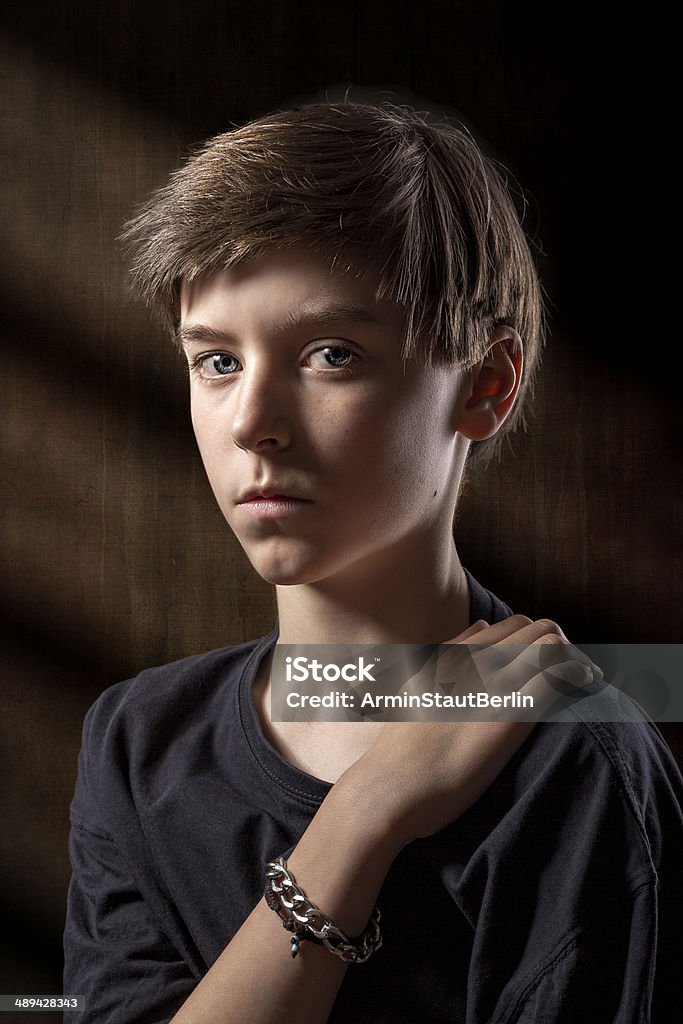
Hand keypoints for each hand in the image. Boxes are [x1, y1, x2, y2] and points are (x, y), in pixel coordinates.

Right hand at [336, 615, 598, 850]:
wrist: (390, 787)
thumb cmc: (400, 750)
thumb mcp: (417, 688)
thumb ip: (448, 657)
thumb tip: (480, 625)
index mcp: (454, 655)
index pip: (513, 625)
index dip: (536, 639)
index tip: (547, 663)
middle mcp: (475, 662)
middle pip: (538, 629)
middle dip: (562, 645)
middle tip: (573, 673)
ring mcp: (494, 685)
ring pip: (552, 644)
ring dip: (576, 658)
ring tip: (587, 680)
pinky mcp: (511, 714)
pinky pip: (558, 676)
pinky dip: (579, 674)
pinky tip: (586, 687)